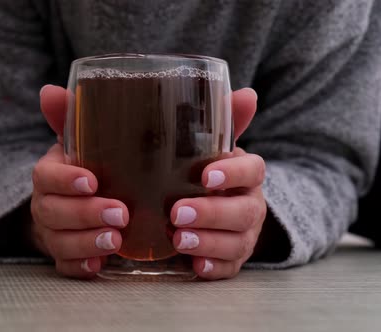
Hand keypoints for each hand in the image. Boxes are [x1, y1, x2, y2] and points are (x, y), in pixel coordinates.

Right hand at [30, 85, 129, 277]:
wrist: (73, 201)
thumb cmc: (84, 166)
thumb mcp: (80, 141)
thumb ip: (70, 117)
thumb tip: (49, 90)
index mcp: (49, 174)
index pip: (45, 176)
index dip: (65, 180)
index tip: (93, 180)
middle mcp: (46, 205)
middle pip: (52, 212)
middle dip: (84, 214)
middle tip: (120, 214)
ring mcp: (53, 233)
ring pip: (59, 243)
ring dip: (86, 242)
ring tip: (116, 240)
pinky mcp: (64, 257)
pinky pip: (65, 268)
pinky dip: (80, 268)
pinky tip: (99, 266)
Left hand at [171, 88, 266, 279]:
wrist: (216, 208)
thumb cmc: (205, 172)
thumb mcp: (210, 147)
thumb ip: (224, 122)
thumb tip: (247, 94)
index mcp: (246, 175)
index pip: (253, 170)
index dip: (233, 173)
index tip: (205, 176)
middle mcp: (250, 205)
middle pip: (244, 212)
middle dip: (212, 213)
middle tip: (177, 213)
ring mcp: (243, 235)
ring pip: (237, 243)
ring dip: (208, 242)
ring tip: (178, 239)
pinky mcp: (231, 260)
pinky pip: (228, 269)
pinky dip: (213, 268)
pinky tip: (195, 266)